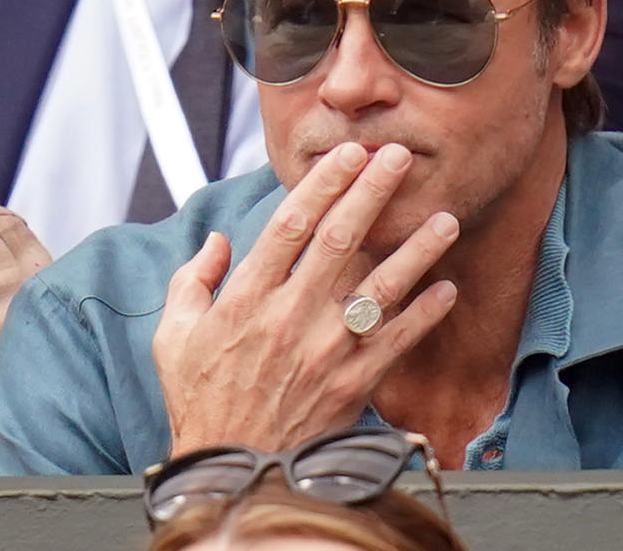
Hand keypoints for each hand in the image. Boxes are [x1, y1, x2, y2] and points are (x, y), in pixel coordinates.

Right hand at [152, 142, 459, 455]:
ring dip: (415, 250)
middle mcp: (289, 317)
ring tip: (444, 218)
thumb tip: (216, 241)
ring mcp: (325, 351)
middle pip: (339, 241)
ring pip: (378, 288)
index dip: (322, 183)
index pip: (290, 225)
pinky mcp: (351, 384)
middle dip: (370, 193)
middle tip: (396, 157)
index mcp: (246, 299)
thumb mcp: (174, 337)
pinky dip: (424, 316)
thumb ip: (193, 281)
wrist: (233, 469)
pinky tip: (448, 288)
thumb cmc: (203, 400)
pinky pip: (396, 343)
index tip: (347, 154)